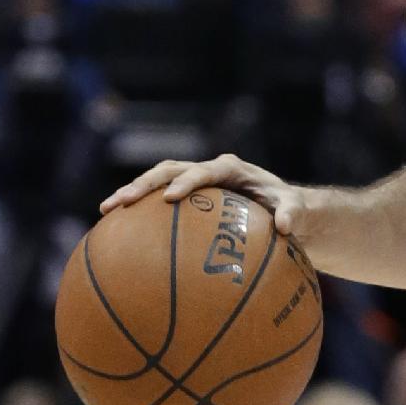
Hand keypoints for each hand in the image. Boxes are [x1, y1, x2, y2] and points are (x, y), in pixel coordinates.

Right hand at [100, 154, 307, 241]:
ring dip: (133, 194)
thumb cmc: (292, 209)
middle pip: (169, 170)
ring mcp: (196, 184)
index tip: (170, 199)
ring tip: (106, 211)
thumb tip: (284, 227)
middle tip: (121, 201)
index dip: (186, 182)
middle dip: (143, 184)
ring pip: (157, 182)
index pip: (203, 171)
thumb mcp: (299, 211)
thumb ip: (293, 213)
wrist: (285, 210)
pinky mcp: (189, 199)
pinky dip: (142, 215)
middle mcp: (209, 171)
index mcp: (231, 169)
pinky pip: (161, 205)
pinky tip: (119, 235)